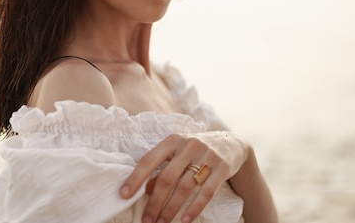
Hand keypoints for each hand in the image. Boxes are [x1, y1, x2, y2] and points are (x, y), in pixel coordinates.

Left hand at [119, 131, 249, 222]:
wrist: (231, 144)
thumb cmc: (195, 151)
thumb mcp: (177, 154)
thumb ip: (162, 168)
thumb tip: (146, 190)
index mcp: (172, 140)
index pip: (149, 159)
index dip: (136, 178)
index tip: (124, 195)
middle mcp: (188, 145)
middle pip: (167, 177)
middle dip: (155, 202)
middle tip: (146, 220)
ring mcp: (206, 156)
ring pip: (185, 187)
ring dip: (172, 208)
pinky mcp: (222, 167)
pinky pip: (206, 192)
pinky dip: (194, 208)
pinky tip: (185, 221)